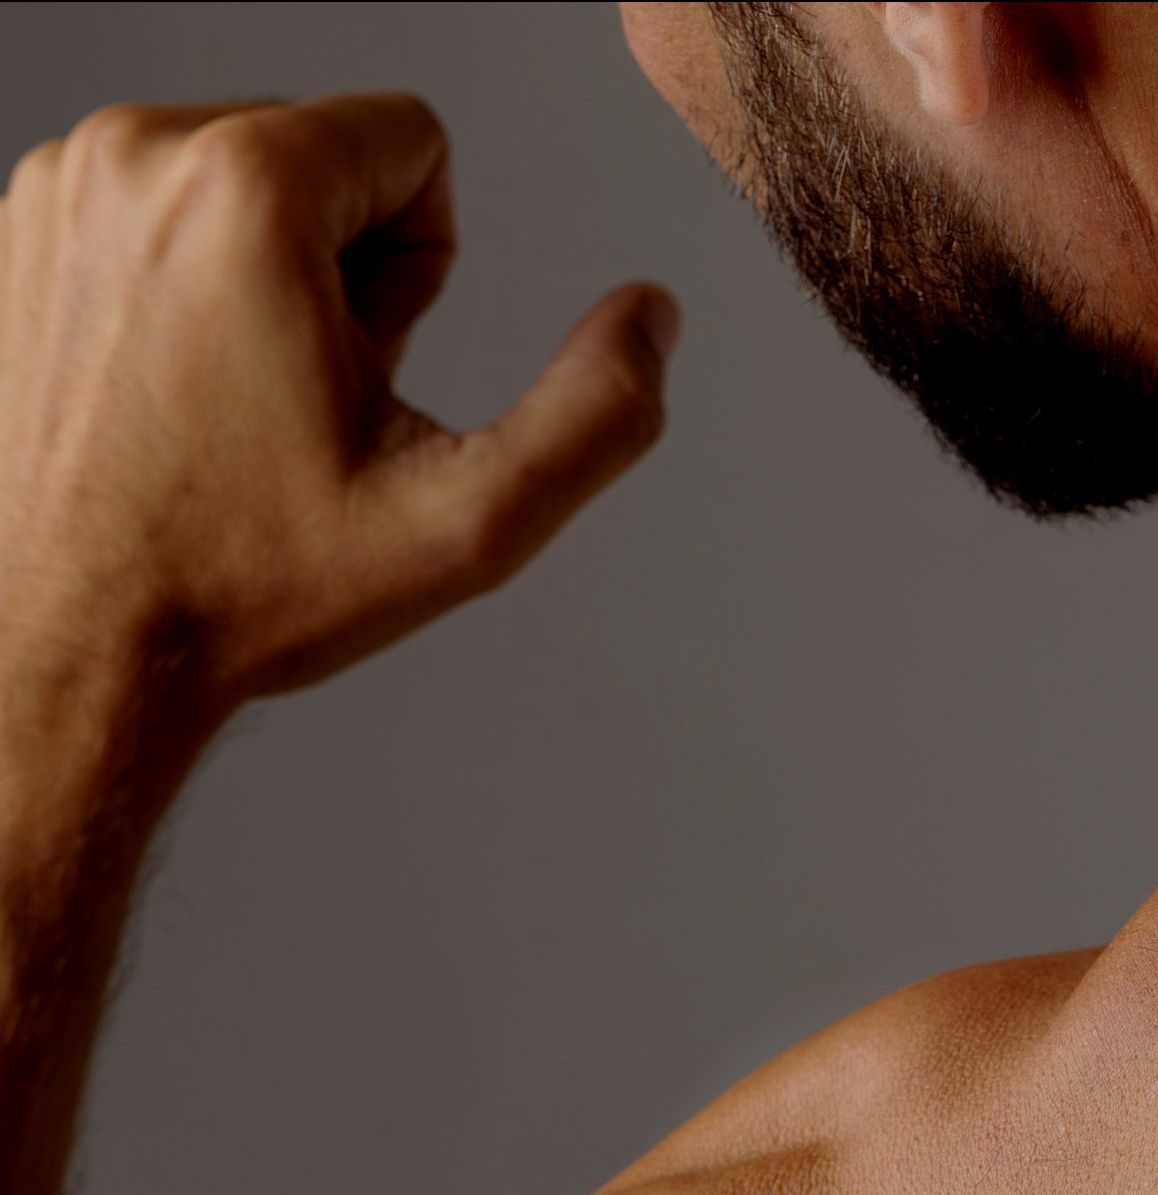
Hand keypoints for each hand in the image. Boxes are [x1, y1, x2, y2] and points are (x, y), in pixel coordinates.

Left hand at [0, 92, 679, 713]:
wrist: (73, 651)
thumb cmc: (244, 591)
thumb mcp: (461, 526)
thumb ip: (595, 417)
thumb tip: (654, 319)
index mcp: (247, 187)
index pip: (414, 138)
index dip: (425, 273)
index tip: (364, 376)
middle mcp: (137, 153)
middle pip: (321, 150)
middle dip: (339, 270)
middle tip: (294, 408)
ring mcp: (60, 187)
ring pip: (234, 179)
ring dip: (260, 281)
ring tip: (230, 409)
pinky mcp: (18, 227)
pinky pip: (152, 210)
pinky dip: (178, 289)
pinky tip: (170, 399)